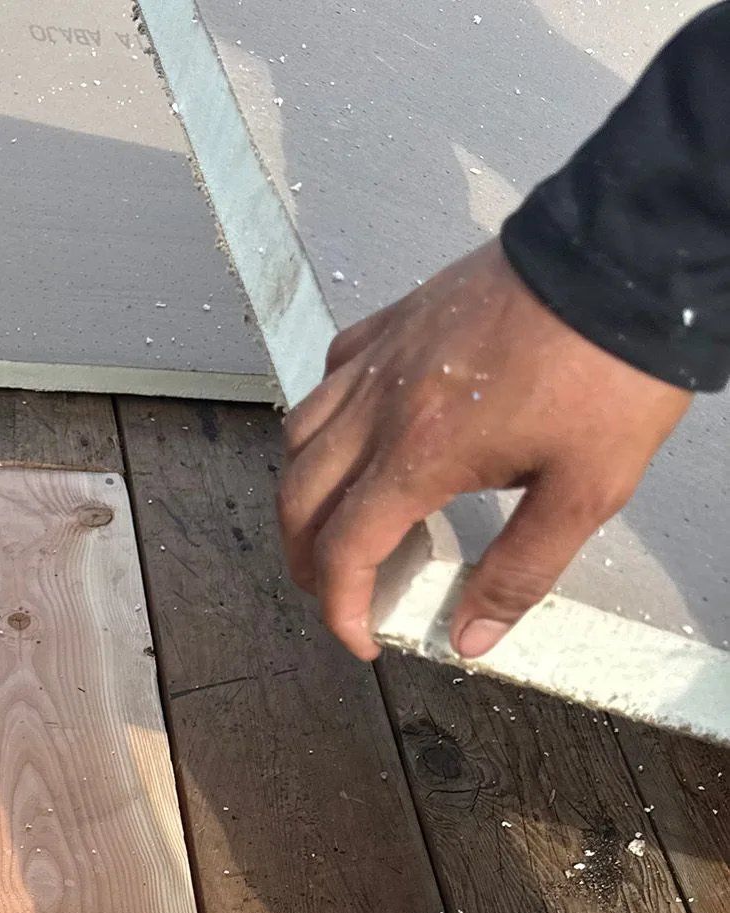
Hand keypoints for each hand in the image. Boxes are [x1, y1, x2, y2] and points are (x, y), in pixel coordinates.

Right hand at [277, 240, 690, 660]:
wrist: (628, 256)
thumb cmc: (611, 370)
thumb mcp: (586, 490)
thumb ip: (522, 571)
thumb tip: (471, 637)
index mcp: (421, 454)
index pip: (344, 551)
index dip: (340, 608)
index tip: (361, 640)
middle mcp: (381, 406)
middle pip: (300, 500)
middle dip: (306, 561)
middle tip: (337, 593)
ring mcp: (382, 356)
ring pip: (300, 437)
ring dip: (303, 494)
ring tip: (332, 525)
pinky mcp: (398, 319)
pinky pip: (331, 375)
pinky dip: (325, 420)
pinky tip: (356, 437)